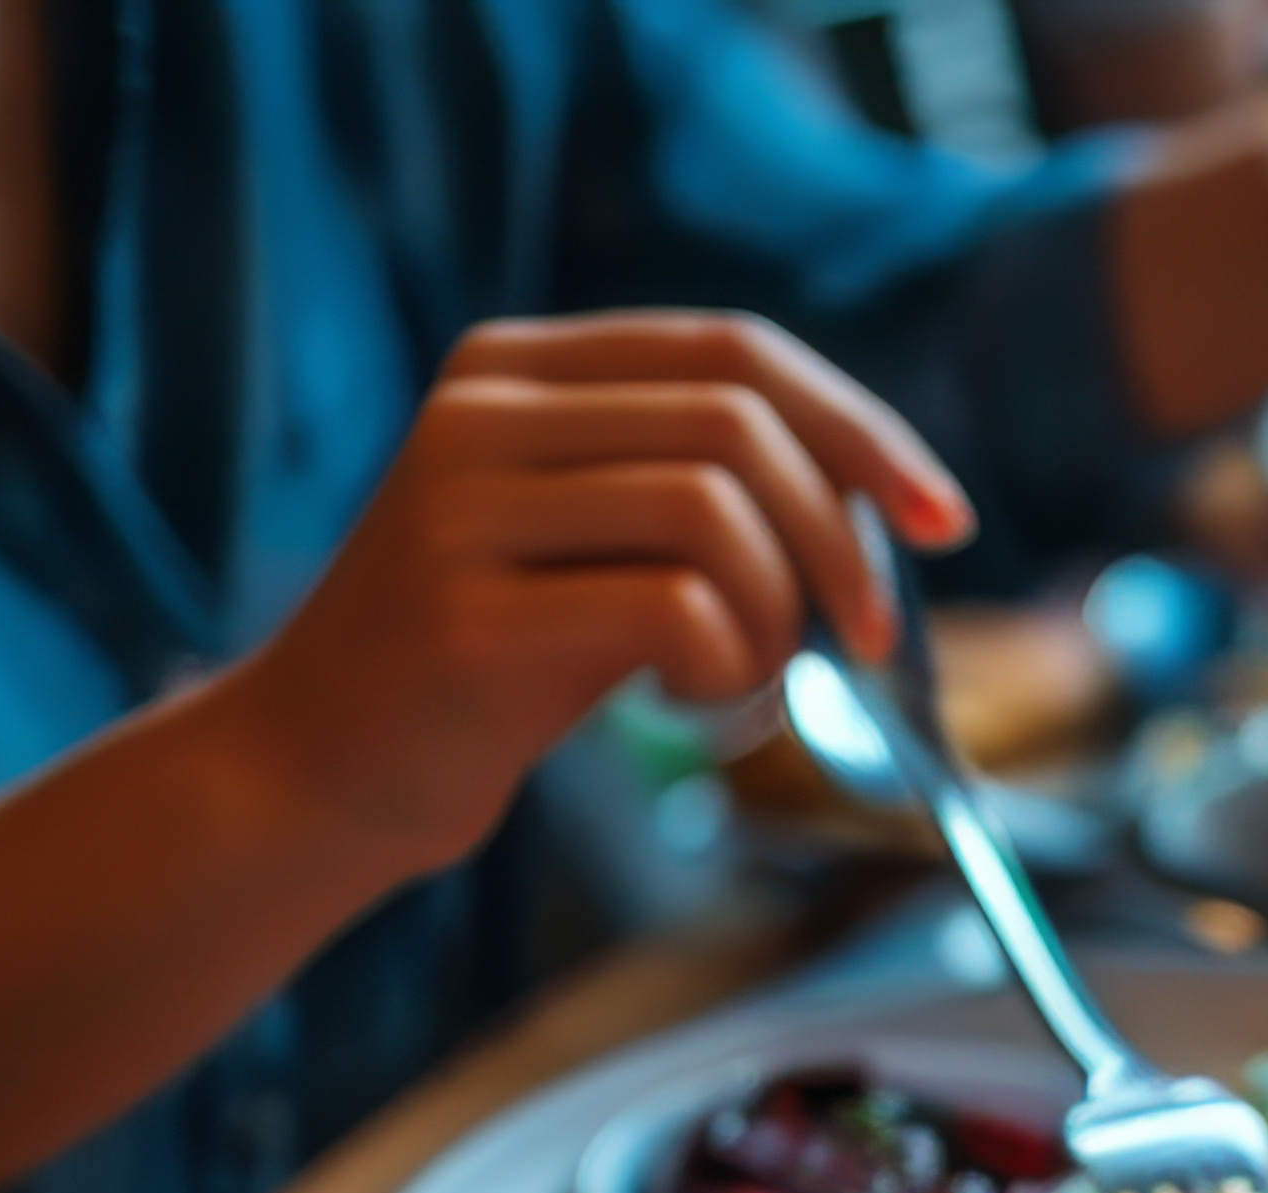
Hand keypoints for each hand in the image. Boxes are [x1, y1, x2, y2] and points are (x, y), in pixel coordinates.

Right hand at [217, 315, 975, 883]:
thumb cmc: (495, 661)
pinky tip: (687, 707)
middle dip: (844, 539)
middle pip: (739, 422)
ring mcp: (461, 507)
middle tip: (868, 640)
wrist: (320, 767)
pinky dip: (726, 668)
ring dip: (778, 615)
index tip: (947, 520)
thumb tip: (890, 496)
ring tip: (744, 680)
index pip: (736, 350)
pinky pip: (672, 609)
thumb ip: (702, 486)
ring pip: (715, 510)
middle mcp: (481, 411)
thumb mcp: (596, 540)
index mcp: (519, 367)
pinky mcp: (466, 614)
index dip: (863, 429)